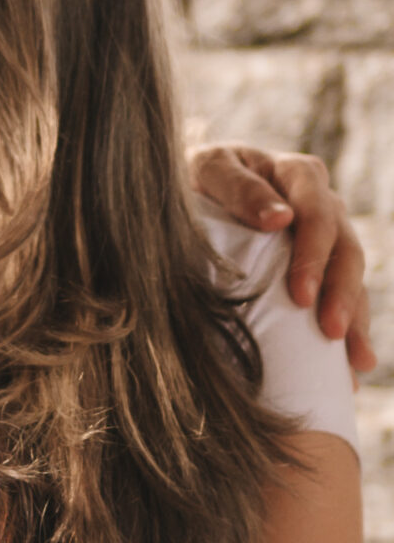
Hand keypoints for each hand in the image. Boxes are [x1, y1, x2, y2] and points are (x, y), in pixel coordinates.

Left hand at [189, 142, 374, 374]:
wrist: (185, 188)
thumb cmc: (193, 177)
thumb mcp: (208, 170)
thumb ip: (238, 187)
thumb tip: (279, 219)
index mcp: (295, 175)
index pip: (317, 210)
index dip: (313, 253)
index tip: (301, 295)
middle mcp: (320, 204)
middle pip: (345, 248)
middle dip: (340, 292)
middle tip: (328, 331)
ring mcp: (325, 236)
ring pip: (352, 277)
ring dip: (355, 318)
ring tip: (355, 361)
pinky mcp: (320, 267)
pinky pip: (345, 300)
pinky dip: (348, 336)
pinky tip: (350, 372)